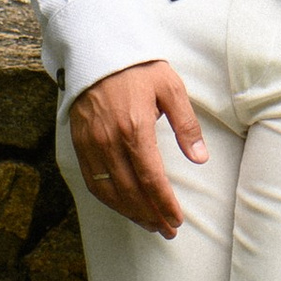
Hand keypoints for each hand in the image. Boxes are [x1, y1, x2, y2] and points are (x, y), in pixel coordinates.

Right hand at [69, 58, 206, 236]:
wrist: (97, 50)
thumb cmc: (139, 67)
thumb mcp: (171, 88)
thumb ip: (186, 125)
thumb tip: (200, 158)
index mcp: (135, 128)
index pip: (152, 179)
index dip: (164, 204)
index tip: (177, 220)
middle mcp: (110, 141)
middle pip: (131, 192)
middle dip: (150, 216)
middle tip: (167, 230)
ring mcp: (91, 144)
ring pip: (109, 191)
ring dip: (130, 213)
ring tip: (149, 224)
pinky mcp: (79, 143)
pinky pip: (92, 181)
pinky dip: (108, 200)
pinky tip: (123, 206)